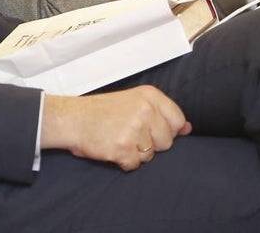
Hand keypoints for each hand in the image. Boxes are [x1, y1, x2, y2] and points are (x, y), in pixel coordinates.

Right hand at [41, 86, 191, 170]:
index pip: (177, 120)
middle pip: (166, 142)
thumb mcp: (133, 101)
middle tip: (127, 132)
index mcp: (150, 95)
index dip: (165, 130)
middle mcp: (145, 110)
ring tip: (117, 138)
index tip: (148, 128)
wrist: (71, 118)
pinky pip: (134, 164)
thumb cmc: (101, 111)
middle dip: (150, 143)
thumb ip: (162, 113)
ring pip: (151, 155)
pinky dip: (123, 161)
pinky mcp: (123, 148)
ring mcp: (135, 129)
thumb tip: (188, 128)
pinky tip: (111, 148)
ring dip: (135, 153)